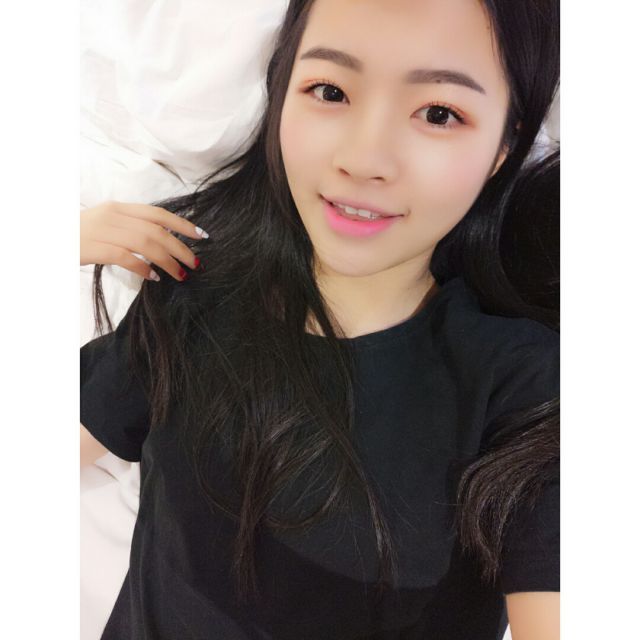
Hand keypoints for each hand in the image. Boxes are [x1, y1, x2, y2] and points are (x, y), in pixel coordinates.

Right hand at [80, 201, 208, 281]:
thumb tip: (161, 243)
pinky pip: (126, 257)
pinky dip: (143, 267)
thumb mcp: (107, 224)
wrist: (48, 237)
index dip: (182, 224)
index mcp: (119, 208)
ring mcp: (103, 230)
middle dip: (181, 248)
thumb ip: (131, 228)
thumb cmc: (79, 235)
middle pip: (157, 230)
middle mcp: (114, 215)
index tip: (202, 236)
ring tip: (181, 274)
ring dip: (168, 260)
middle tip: (196, 263)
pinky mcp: (94, 247)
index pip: (158, 213)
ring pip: (146, 243)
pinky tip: (154, 277)